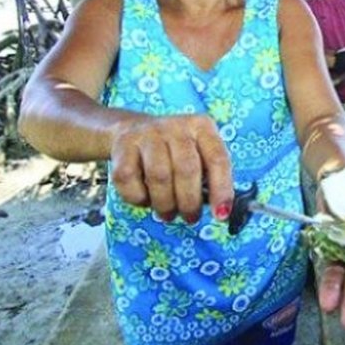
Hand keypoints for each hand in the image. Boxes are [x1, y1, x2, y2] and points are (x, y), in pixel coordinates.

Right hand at [110, 114, 233, 223]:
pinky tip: (145, 199)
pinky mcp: (123, 145)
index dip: (221, 189)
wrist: (132, 129)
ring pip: (159, 176)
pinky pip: (129, 179)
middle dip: (190, 202)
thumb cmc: (174, 152)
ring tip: (168, 213)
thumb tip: (221, 210)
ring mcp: (148, 134)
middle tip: (190, 217)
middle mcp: (176, 126)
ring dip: (165, 203)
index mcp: (202, 127)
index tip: (221, 215)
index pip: (218, 159)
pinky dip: (138, 198)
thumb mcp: (198, 154)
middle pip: (187, 169)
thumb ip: (211, 177)